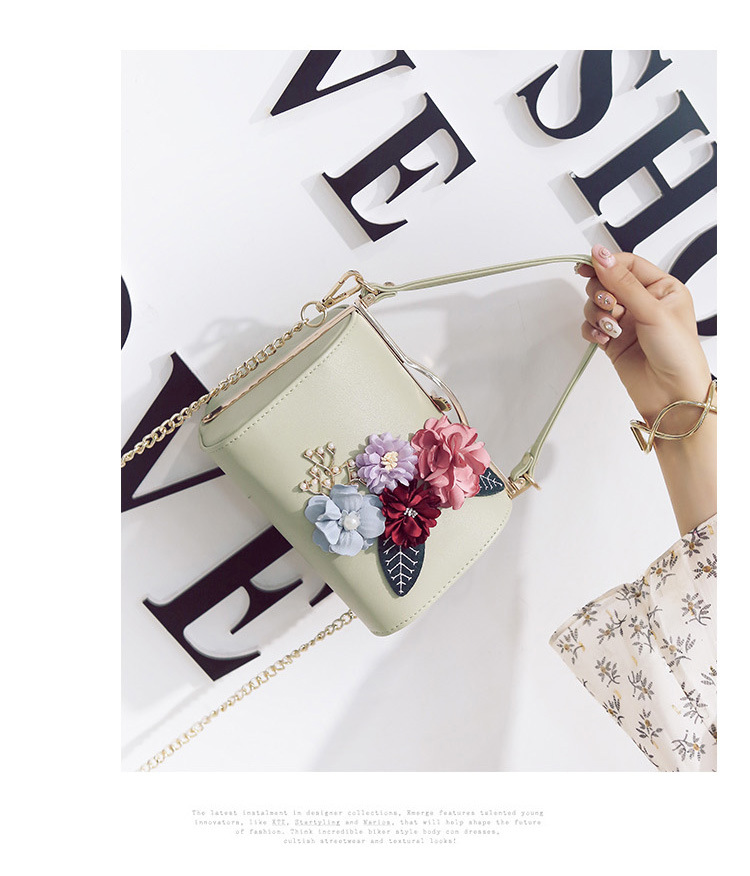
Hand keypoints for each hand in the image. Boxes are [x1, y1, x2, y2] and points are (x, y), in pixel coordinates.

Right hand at [578, 244, 715, 534]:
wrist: (673, 396)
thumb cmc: (677, 354)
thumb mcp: (652, 310)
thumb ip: (622, 282)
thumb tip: (599, 255)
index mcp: (663, 288)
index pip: (627, 264)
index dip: (606, 264)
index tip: (587, 266)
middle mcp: (644, 303)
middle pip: (607, 282)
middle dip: (601, 292)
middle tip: (609, 305)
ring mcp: (627, 322)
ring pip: (596, 304)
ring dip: (597, 313)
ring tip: (610, 328)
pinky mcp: (613, 341)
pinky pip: (591, 326)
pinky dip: (592, 331)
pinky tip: (603, 339)